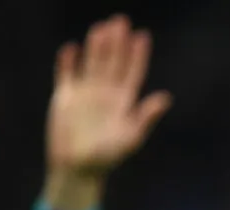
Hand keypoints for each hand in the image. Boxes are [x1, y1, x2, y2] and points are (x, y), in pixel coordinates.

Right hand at [46, 14, 170, 176]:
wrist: (77, 168)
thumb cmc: (107, 158)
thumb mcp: (131, 138)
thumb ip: (145, 117)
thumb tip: (165, 97)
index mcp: (123, 102)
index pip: (133, 72)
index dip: (138, 55)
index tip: (142, 36)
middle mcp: (106, 94)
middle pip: (113, 62)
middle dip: (117, 42)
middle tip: (120, 21)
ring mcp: (85, 94)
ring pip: (92, 63)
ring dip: (96, 46)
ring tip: (101, 28)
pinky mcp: (65, 98)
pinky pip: (66, 74)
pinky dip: (67, 62)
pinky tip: (71, 49)